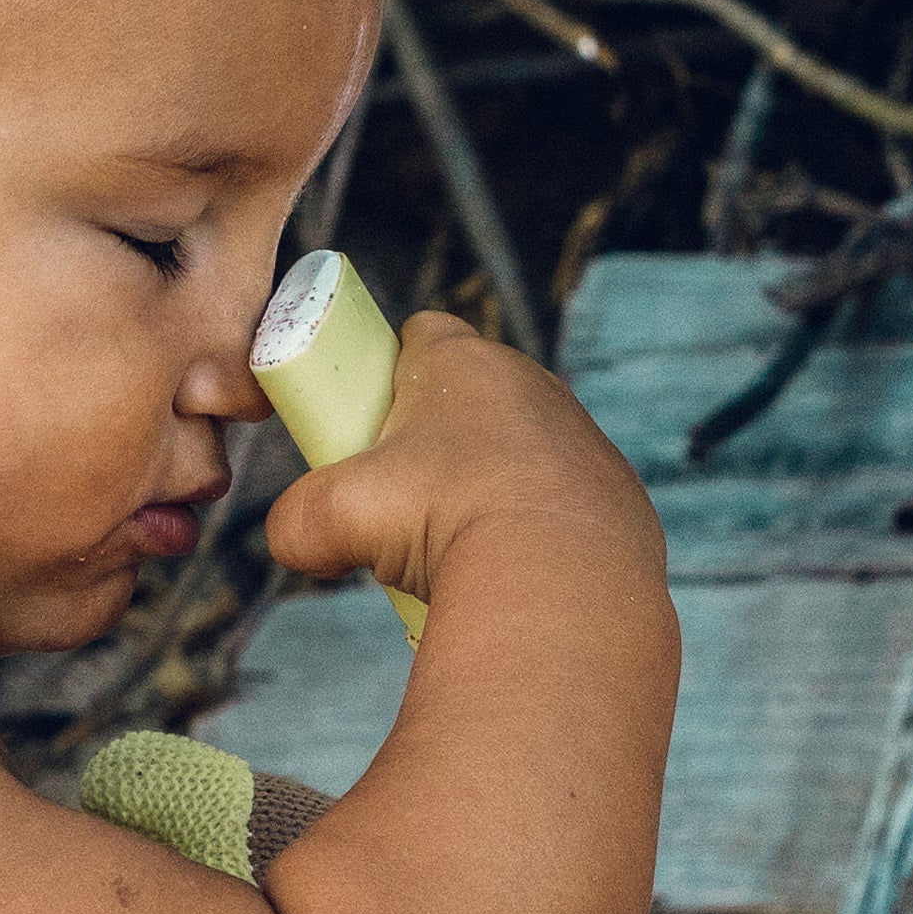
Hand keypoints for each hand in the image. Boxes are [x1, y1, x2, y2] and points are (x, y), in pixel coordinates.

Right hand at [258, 312, 660, 605]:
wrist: (562, 579)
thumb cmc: (445, 522)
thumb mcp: (334, 518)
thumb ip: (295, 523)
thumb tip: (296, 545)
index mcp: (463, 361)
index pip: (420, 334)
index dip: (387, 371)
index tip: (369, 425)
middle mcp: (531, 384)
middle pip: (469, 398)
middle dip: (434, 443)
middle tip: (403, 504)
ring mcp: (581, 437)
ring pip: (519, 452)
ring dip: (488, 489)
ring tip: (459, 550)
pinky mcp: (616, 492)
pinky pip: (562, 501)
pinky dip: (536, 530)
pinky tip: (514, 571)